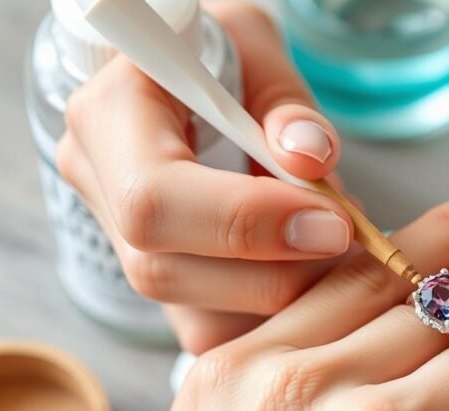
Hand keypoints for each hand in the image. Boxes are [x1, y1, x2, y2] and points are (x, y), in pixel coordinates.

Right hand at [57, 1, 347, 352]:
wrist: (187, 71)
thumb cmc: (219, 52)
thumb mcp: (255, 46)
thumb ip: (285, 100)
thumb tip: (310, 156)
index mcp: (109, 114)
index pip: (156, 198)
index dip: (245, 224)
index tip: (331, 223)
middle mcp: (97, 184)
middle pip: (165, 271)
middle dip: (274, 274)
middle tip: (350, 247)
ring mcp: (118, 237)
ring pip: (191, 314)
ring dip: (281, 300)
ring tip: (339, 255)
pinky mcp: (160, 273)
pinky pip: (213, 325)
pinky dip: (273, 315)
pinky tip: (314, 273)